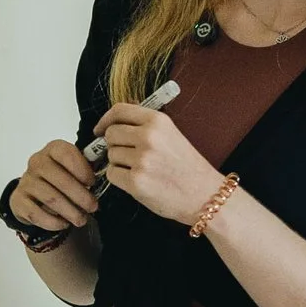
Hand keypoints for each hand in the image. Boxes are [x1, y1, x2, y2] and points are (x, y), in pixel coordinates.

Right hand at [10, 138, 98, 237]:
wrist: (37, 196)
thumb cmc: (63, 180)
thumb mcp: (76, 170)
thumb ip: (89, 169)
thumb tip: (110, 173)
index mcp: (53, 149)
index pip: (66, 153)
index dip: (82, 168)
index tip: (92, 182)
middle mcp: (37, 162)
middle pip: (60, 179)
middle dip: (80, 196)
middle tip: (93, 207)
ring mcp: (26, 181)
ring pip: (50, 198)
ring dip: (70, 211)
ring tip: (81, 220)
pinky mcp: (18, 200)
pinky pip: (36, 213)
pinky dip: (53, 222)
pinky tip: (64, 224)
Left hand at [93, 101, 219, 226]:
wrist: (205, 195)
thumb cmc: (188, 168)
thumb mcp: (171, 134)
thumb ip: (144, 125)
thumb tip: (115, 121)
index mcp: (158, 121)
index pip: (119, 110)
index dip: (105, 120)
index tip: (100, 130)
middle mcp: (149, 137)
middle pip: (110, 134)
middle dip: (114, 146)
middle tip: (127, 156)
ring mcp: (142, 160)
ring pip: (111, 155)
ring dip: (119, 164)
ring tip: (140, 171)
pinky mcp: (136, 182)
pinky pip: (112, 174)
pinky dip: (119, 179)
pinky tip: (137, 181)